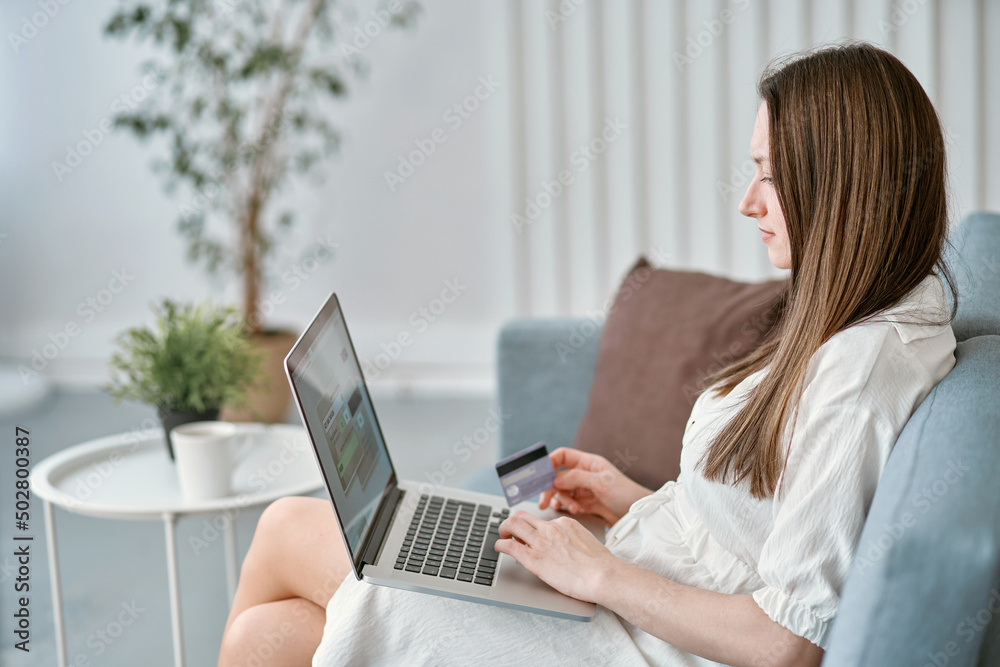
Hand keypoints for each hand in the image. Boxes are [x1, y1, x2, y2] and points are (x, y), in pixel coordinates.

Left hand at [494, 511, 619, 602]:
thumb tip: (568, 548)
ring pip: (512, 525)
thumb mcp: (586, 542)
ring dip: (502, 529)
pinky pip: (509, 546)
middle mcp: (550, 529)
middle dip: (511, 522)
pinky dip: (500, 544)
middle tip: (508, 530)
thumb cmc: (600, 565)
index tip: (530, 535)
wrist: (603, 575)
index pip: (541, 521)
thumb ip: (573, 540)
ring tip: (501, 537)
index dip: (533, 528)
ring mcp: (541, 542)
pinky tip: (498, 548)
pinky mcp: (534, 559)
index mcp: (564, 524)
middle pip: (522, 516)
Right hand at [538, 448, 651, 525]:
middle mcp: (583, 475)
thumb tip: (555, 479)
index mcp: (588, 463)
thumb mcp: (601, 483)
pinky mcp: (585, 504)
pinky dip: (566, 507)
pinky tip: (573, 511)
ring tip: (573, 508)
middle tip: (544, 500)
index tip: (540, 473)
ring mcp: (583, 490)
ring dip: (562, 500)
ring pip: (561, 492)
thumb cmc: (626, 493)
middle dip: (550, 488)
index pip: (562, 456)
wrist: (638, 515)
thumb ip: (577, 478)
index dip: (550, 462)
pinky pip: (568, 503)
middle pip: (557, 476)